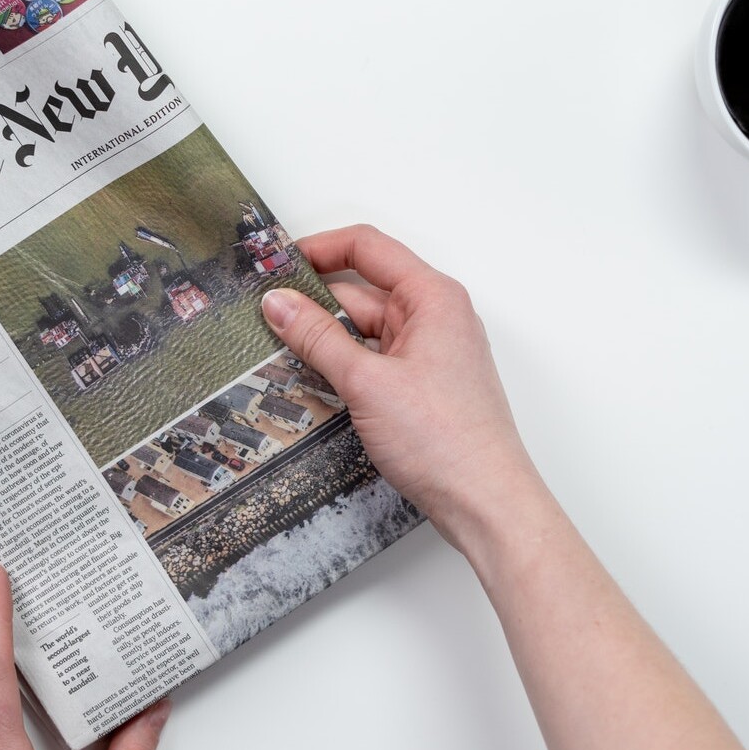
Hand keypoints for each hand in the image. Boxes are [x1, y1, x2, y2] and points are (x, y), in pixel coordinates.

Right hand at [260, 224, 542, 556]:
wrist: (484, 502)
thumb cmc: (447, 441)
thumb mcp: (367, 382)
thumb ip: (318, 338)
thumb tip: (279, 304)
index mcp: (432, 298)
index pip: (368, 247)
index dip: (319, 248)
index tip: (277, 264)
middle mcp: (435, 318)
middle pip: (362, 291)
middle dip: (313, 303)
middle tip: (263, 317)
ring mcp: (429, 354)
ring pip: (364, 331)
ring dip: (325, 341)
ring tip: (277, 354)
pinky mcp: (422, 387)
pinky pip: (374, 361)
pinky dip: (343, 367)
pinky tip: (312, 383)